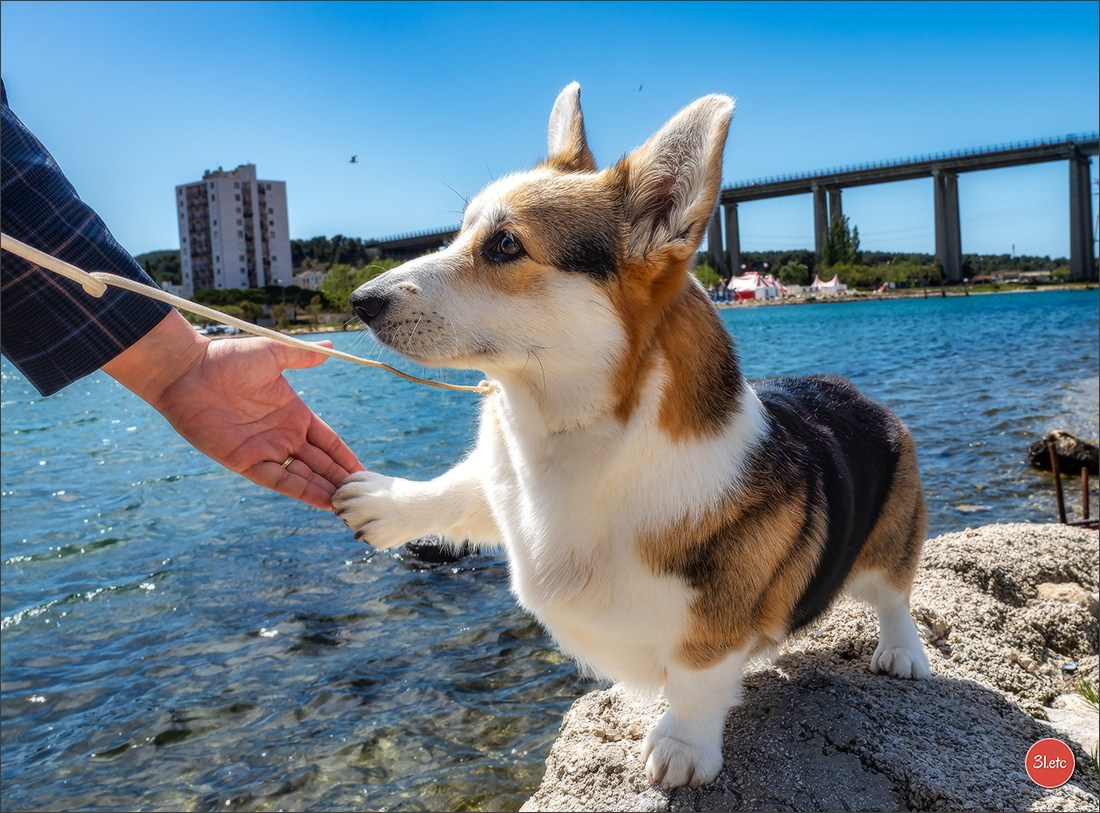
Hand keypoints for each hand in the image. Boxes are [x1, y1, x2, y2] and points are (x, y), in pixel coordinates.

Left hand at [103, 311, 363, 508]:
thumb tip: (331, 348)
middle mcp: (283, 436)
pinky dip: (302, 492)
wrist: (187, 371)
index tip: (365, 472)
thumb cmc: (227, 358)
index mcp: (294, 414)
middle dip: (341, 479)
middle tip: (366, 498)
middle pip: (320, 463)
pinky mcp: (245, 461)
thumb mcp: (273, 354)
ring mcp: (265, 450)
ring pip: (304, 476)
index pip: (328, 441)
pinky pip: (279, 481)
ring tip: (350, 506)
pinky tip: (324, 502)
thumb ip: (303, 356)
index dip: (345, 456)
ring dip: (326, 490)